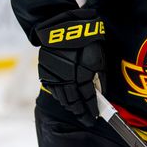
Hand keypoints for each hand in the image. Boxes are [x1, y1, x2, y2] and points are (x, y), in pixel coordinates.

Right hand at [35, 9, 104, 126]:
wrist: (62, 26)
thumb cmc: (86, 40)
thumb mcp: (99, 58)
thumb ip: (100, 78)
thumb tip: (101, 93)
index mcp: (82, 77)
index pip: (88, 100)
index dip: (92, 110)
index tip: (95, 118)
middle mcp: (66, 80)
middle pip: (74, 103)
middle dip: (81, 113)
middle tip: (86, 120)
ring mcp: (54, 77)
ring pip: (62, 98)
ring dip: (71, 107)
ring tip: (78, 112)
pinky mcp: (45, 72)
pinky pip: (53, 90)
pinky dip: (60, 97)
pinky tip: (65, 100)